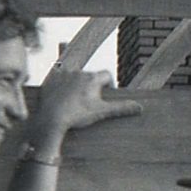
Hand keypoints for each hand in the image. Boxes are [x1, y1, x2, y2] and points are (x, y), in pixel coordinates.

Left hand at [27, 70, 142, 149]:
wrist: (52, 118)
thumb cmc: (77, 115)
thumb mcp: (101, 112)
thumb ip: (121, 108)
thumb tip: (139, 108)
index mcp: (93, 78)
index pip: (106, 76)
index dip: (108, 85)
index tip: (106, 94)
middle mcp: (79, 72)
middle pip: (91, 75)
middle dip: (92, 84)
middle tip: (89, 100)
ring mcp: (64, 73)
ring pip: (75, 74)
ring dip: (77, 82)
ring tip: (75, 97)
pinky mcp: (51, 78)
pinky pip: (59, 73)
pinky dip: (62, 80)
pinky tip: (61, 89)